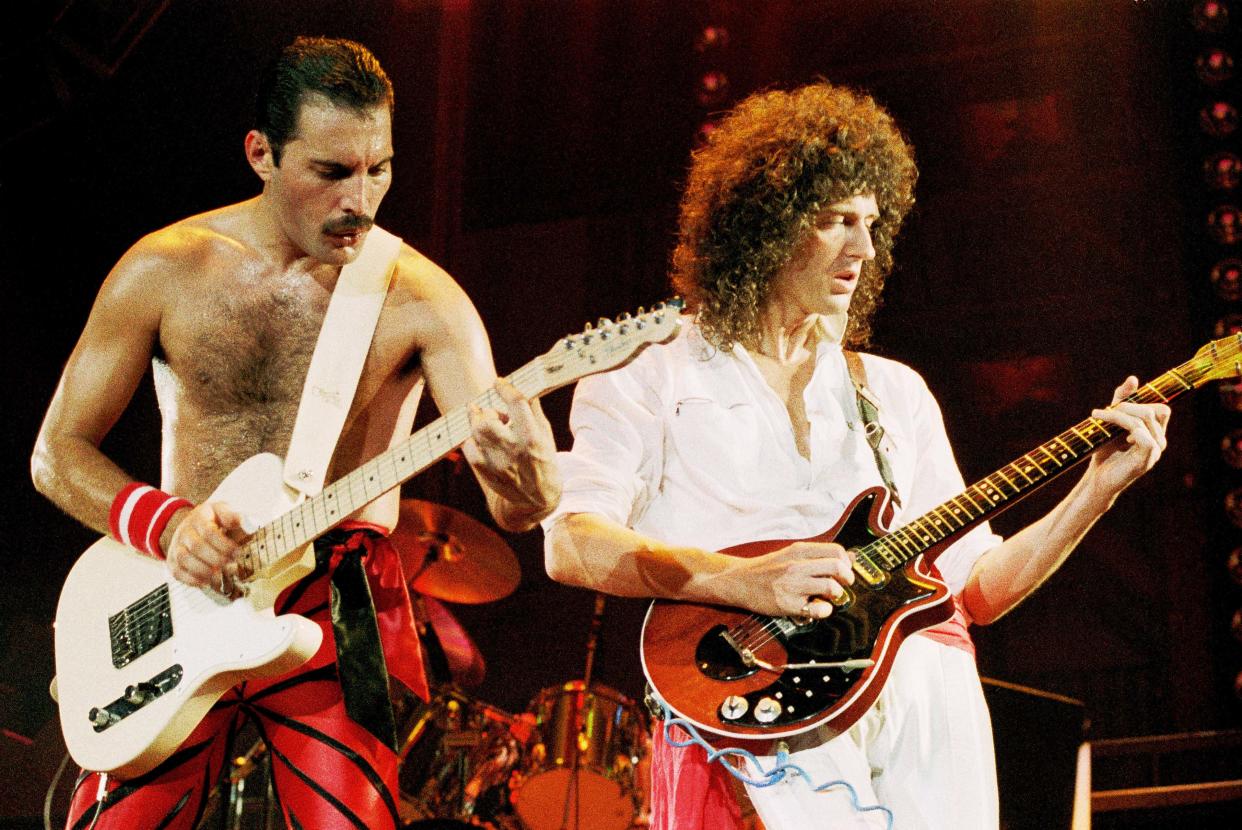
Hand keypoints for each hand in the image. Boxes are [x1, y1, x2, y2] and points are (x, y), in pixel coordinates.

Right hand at [165, 501, 249, 589]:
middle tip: (232, 565)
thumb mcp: (224, 512)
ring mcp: (176, 546)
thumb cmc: (213, 521)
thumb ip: (236, 518)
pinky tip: (207, 582)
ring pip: (185, 560)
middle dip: (217, 559)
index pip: (209, 532)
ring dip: (205, 571)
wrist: (191, 526)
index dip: (224, 545)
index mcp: (199, 517)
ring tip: (221, 575)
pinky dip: (192, 580)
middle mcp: (184, 531)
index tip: (238, 552)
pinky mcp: (172, 561)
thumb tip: (249, 525)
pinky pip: (178, 572)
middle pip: (197, 546)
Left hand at [462, 379, 561, 525]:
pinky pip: (469, 448)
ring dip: (479, 423)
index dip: (505, 388)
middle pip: (487, 420)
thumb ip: (533, 410)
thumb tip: (523, 386)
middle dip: (487, 412)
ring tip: (488, 426)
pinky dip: (472, 440)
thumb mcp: (546, 434)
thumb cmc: (544, 461)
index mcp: (533, 437)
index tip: (499, 383)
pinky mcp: (487, 473)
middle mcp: (514, 450)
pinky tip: (481, 441)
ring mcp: (498, 463)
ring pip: (476, 432)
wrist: (539, 497)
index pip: (516, 404)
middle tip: (493, 414)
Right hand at [729, 541, 854, 619]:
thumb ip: (819, 554)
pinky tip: (818, 608)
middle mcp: (797, 565)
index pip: (836, 551)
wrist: (740, 581)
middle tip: (843, 584)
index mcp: (799, 551)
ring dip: (836, 594)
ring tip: (828, 596)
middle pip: (837, 568)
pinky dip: (824, 611)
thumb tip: (851, 557)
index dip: (846, 563)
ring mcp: (792, 585)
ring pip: (831, 588)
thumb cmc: (767, 568)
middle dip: (847, 578)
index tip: (844, 570)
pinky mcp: (788, 604)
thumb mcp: (792, 554)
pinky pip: (818, 609)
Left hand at [1086, 376, 1169, 496]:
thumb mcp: (1111, 421)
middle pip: (1154, 410)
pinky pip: (1141, 434)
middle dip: (1127, 406)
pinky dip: (1124, 427)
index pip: (1161, 408)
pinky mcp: (1146, 459)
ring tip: (1098, 417)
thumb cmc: (1105, 450)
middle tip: (1102, 412)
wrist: (1097, 478)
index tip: (1115, 404)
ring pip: (1145, 418)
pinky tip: (1115, 436)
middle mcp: (1160, 441)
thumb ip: (1121, 401)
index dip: (1141, 401)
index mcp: (1155, 432)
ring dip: (1118, 414)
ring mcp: (1156, 451)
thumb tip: (1134, 378)